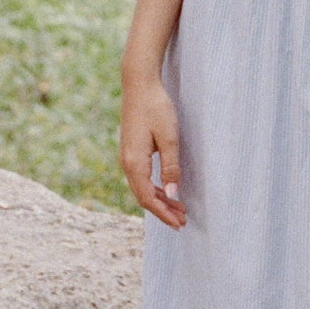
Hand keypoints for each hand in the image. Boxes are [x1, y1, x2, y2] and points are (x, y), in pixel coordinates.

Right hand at [121, 75, 185, 227]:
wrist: (139, 84)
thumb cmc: (156, 107)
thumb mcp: (169, 138)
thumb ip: (171, 167)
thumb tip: (173, 194)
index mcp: (134, 162)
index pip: (148, 198)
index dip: (164, 213)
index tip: (179, 223)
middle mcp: (126, 163)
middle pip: (143, 196)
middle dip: (163, 210)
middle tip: (182, 221)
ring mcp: (127, 157)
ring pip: (142, 188)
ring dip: (160, 200)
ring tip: (179, 209)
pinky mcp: (131, 151)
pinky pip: (141, 178)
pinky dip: (154, 188)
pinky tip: (167, 190)